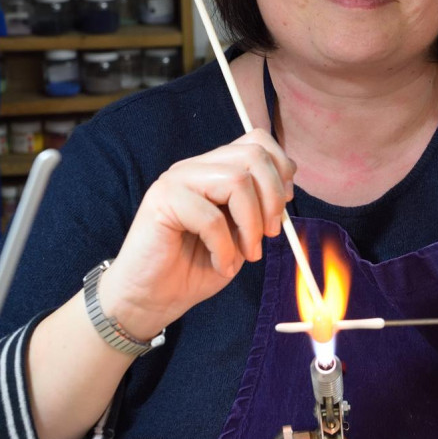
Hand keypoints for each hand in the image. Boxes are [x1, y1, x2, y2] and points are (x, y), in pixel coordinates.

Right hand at [98, 129, 295, 338]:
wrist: (152, 297)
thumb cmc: (196, 267)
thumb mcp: (240, 235)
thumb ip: (260, 209)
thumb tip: (285, 193)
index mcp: (215, 169)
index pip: (257, 141)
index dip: (281, 170)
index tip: (284, 207)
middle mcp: (196, 167)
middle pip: (253, 155)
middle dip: (273, 198)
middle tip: (271, 234)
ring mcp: (176, 180)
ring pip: (237, 180)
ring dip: (252, 224)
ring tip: (247, 253)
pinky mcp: (161, 200)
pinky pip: (210, 217)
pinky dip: (225, 248)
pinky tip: (221, 264)